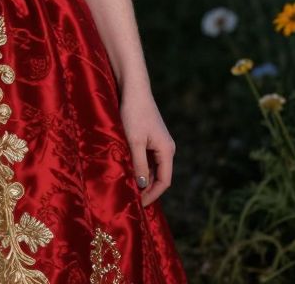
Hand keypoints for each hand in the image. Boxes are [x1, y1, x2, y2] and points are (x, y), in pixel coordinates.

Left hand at [119, 86, 174, 206]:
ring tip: (128, 187)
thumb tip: (142, 186)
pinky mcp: (150, 137)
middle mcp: (166, 148)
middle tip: (131, 199)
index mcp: (167, 150)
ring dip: (142, 177)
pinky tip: (127, 170)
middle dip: (147, 188)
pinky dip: (139, 166)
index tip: (139, 204)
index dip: (152, 194)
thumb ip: (139, 164)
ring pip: (152, 167)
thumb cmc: (133, 113)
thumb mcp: (134, 141)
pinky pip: (147, 158)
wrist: (133, 89)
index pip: (164, 181)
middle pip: (159, 176)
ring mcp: (159, 142)